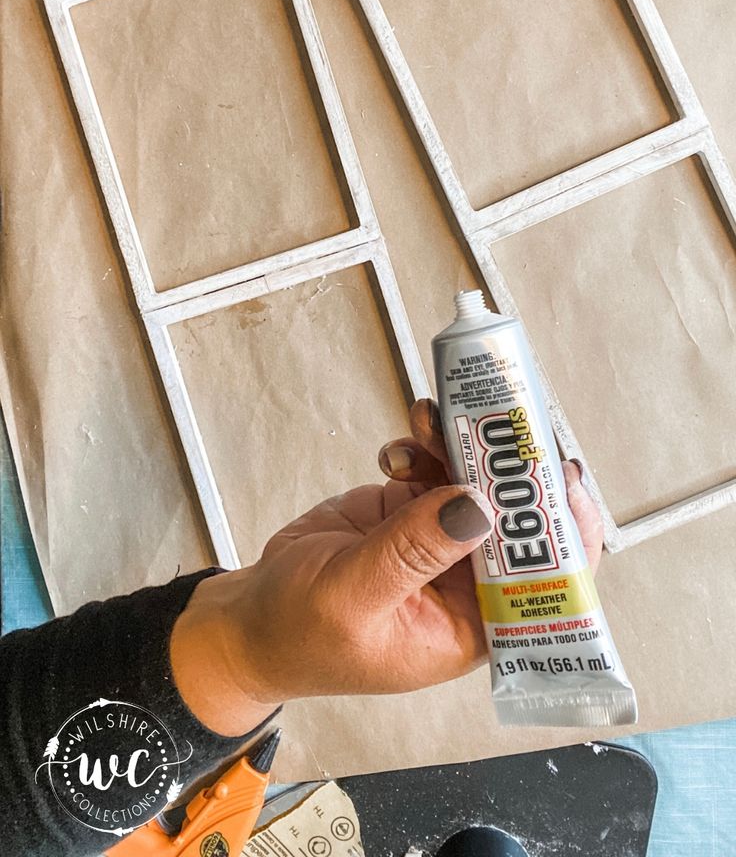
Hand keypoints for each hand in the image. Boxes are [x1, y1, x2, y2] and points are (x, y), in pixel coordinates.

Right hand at [171, 400, 602, 736]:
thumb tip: (478, 505)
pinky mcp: (410, 511)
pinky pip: (436, 467)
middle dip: (506, 465)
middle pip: (515, 516)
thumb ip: (412, 551)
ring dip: (459, 444)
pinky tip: (398, 450)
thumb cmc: (299, 633)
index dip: (563, 527)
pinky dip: (423, 447)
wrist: (251, 618)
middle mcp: (466, 581)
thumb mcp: (354, 598)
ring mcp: (439, 540)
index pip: (545, 580)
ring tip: (429, 419)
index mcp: (471, 624)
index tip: (555, 472)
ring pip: (474, 480)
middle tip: (493, 417)